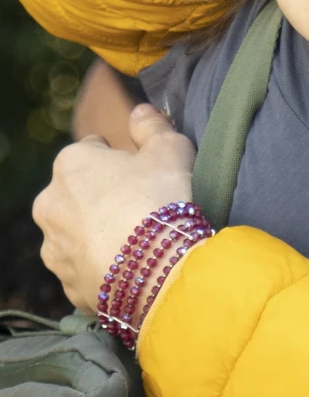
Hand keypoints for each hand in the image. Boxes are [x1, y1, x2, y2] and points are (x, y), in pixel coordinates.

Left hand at [34, 106, 194, 313]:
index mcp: (71, 163)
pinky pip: (86, 268)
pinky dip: (103, 266)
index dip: (120, 159)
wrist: (159, 269)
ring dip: (98, 233)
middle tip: (142, 206)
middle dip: (103, 197)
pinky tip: (132, 266)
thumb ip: (151, 125)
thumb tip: (139, 111)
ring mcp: (55, 248)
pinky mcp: (67, 284)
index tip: (143, 172)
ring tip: (138, 241)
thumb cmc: (162, 198)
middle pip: (79, 193)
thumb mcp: (169, 148)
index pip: (92, 150)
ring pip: (77, 233)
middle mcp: (50, 204)